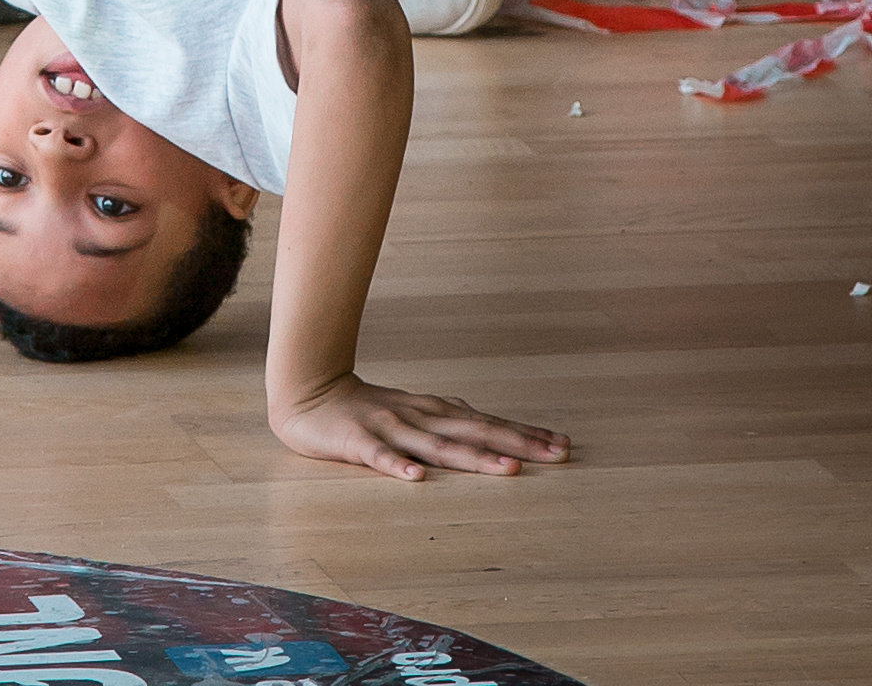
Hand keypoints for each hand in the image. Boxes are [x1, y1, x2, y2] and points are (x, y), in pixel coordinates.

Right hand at [271, 371, 568, 482]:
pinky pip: (380, 457)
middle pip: (475, 431)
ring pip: (437, 445)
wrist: (308, 391)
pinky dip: (399, 466)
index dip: (524, 433)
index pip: (487, 422)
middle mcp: (419, 417)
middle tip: (558, 454)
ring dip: (474, 457)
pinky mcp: (359, 442)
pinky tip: (416, 478)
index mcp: (433, 412)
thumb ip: (449, 420)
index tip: (562, 444)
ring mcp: (390, 428)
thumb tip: (491, 426)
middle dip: (518, 443)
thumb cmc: (367, 408)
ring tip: (507, 469)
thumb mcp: (415, 410)